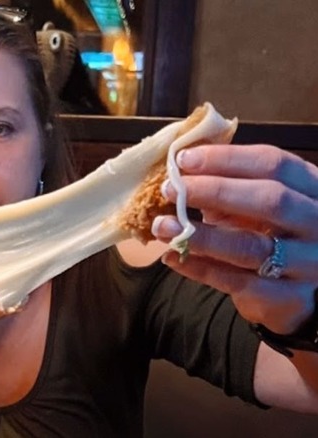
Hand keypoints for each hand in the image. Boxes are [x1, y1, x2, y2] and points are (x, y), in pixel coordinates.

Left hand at [152, 144, 317, 333]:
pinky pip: (238, 282)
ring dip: (200, 235)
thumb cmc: (268, 234)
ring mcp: (308, 262)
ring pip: (251, 246)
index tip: (183, 158)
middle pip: (271, 200)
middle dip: (214, 191)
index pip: (275, 163)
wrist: (296, 294)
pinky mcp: (288, 297)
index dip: (227, 158)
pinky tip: (171, 257)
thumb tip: (181, 165)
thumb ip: (226, 185)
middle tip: (169, 189)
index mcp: (312, 187)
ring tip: (162, 226)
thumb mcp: (254, 204)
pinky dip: (200, 268)